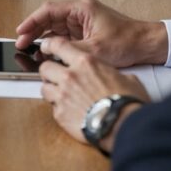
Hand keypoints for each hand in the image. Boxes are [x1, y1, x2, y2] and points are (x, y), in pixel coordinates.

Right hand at [15, 0, 168, 66]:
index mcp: (81, 8)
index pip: (49, 11)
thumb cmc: (127, 41)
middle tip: (21, 43)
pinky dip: (55, 43)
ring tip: (30, 49)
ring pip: (56, 28)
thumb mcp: (95, 50)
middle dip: (35, 30)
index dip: (32, 21)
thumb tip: (48, 53)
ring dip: (43, 38)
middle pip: (50, 18)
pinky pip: (65, 36)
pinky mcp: (86, 33)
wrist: (146, 45)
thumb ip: (69, 50)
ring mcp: (83, 22)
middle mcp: (80, 12)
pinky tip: (47, 53)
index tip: (21, 32)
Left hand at [39, 36, 148, 150]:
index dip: (50, 46)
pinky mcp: (61, 115)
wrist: (123, 126)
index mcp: (85, 62)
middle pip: (45, 67)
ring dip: (51, 91)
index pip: (57, 45)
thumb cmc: (127, 102)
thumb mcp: (125, 77)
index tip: (49, 49)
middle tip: (56, 76)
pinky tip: (70, 112)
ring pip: (44, 88)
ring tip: (61, 96)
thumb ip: (109, 72)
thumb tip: (111, 76)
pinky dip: (59, 109)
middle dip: (49, 71)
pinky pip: (52, 109)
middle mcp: (70, 76)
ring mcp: (63, 95)